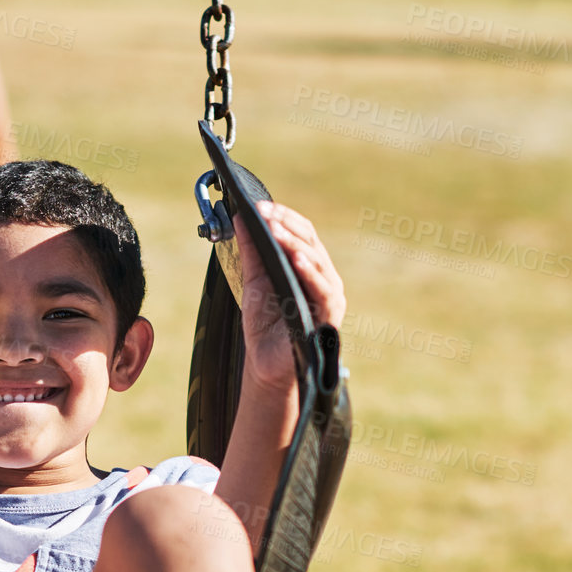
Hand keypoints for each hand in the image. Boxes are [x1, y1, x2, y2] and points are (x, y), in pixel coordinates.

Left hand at [235, 201, 345, 395]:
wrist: (266, 366)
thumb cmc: (265, 326)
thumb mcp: (254, 282)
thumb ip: (251, 251)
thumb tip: (241, 217)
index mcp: (309, 268)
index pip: (302, 233)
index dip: (282, 217)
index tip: (258, 206)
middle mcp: (324, 278)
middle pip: (311, 242)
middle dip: (286, 225)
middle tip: (264, 213)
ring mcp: (329, 297)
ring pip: (317, 262)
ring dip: (295, 244)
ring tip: (275, 230)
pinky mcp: (329, 317)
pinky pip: (323, 290)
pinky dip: (311, 272)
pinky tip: (297, 259)